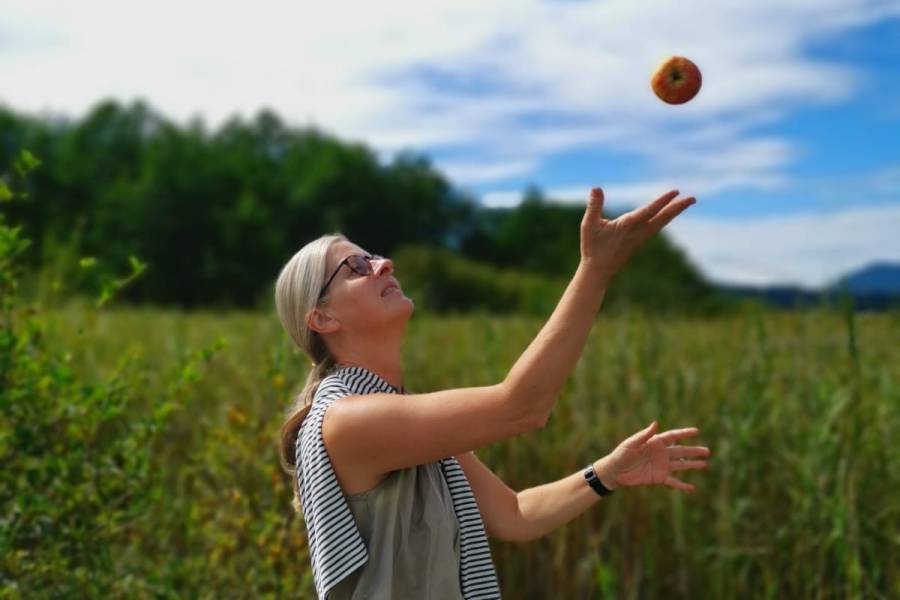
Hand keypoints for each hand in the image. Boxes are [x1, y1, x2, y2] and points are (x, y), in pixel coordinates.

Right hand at [579, 188, 694, 276]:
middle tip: (693, 199)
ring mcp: (641, 238)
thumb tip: (596, 188)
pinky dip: (665, 218)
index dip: (661, 202)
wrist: (598, 271)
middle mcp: (638, 232)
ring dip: (674, 212)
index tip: (675, 192)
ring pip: (661, 223)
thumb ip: (594, 206)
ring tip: (686, 202)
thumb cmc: (592, 247)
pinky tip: (670, 213)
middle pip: (662, 218)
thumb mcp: (588, 225)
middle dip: (677, 208)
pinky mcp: (640, 241)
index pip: (648, 211)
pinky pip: (657, 227)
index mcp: (626, 226)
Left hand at [594, 421, 709, 491]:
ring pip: (681, 465)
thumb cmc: (621, 454)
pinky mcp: (659, 478)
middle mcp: (661, 453)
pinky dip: (682, 485)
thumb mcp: (631, 444)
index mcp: (655, 442)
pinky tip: (692, 488)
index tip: (697, 431)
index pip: (673, 436)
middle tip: (707, 451)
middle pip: (681, 451)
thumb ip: (644, 435)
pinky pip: (673, 482)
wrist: (615, 471)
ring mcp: (661, 466)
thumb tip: (656, 423)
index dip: (685, 433)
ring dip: (693, 465)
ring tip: (706, 464)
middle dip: (694, 451)